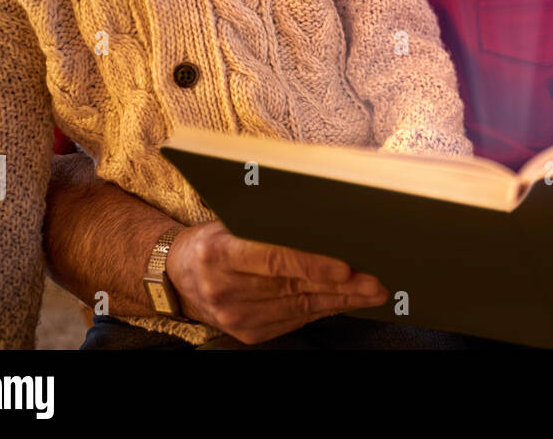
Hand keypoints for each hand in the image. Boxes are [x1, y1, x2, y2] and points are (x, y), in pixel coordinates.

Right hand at [166, 221, 387, 343]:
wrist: (178, 277)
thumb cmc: (215, 239)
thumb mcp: (231, 223)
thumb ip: (267, 225)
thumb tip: (323, 220)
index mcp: (218, 253)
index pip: (272, 259)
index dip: (311, 265)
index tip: (345, 268)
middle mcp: (224, 288)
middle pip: (293, 286)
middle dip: (340, 286)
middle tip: (374, 281)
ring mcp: (235, 316)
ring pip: (300, 306)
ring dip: (340, 300)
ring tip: (371, 292)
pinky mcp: (247, 332)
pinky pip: (294, 319)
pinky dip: (323, 309)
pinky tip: (345, 302)